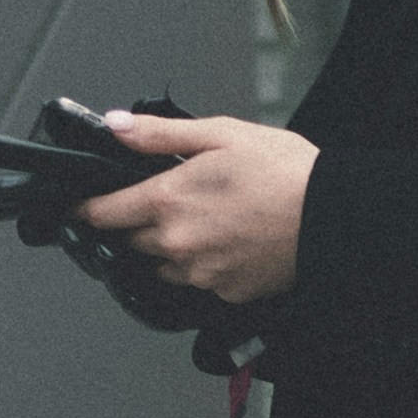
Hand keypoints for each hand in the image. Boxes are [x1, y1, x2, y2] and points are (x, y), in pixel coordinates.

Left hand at [83, 112, 315, 305]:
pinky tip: (232, 243)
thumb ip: (160, 134)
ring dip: (170, 248)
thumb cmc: (285, 171)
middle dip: (140, 224)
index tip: (84, 207)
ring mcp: (200, 273)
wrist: (334, 216)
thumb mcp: (221, 134)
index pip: (105, 214)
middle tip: (172, 202)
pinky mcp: (225, 293)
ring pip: (163, 266)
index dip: (90, 209)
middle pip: (131, 242)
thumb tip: (115, 125)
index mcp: (168, 200)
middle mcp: (176, 243)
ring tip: (207, 223)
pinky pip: (199, 282)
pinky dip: (206, 265)